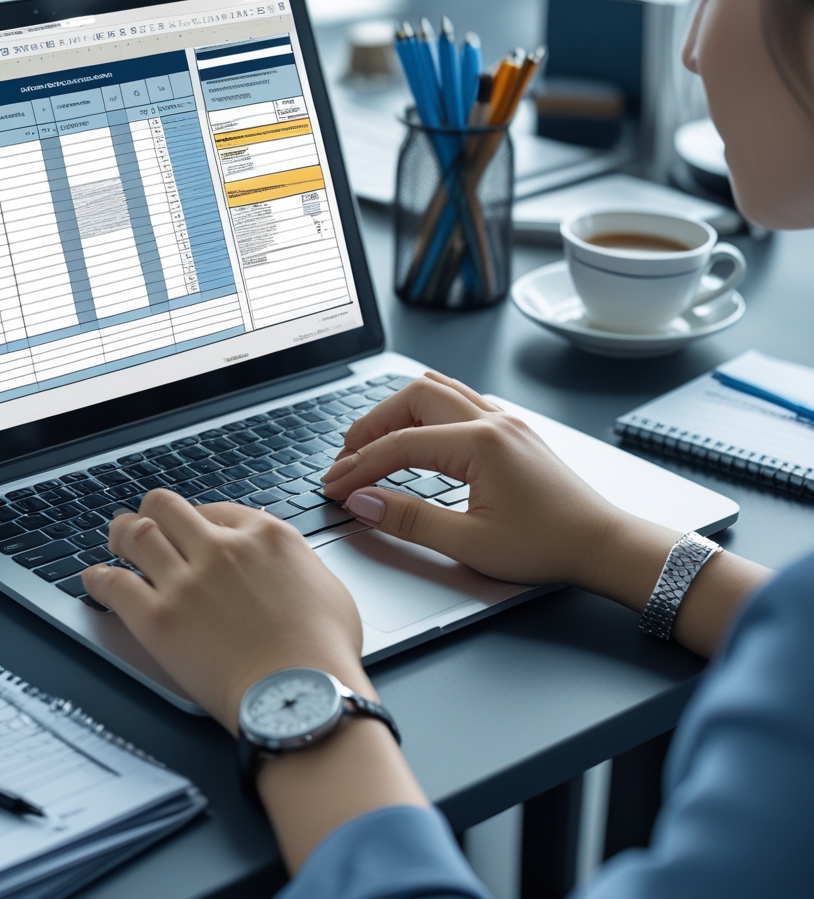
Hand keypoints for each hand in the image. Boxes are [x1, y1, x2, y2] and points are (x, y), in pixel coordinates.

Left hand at [83, 490, 429, 874]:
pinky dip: (99, 578)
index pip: (217, 509)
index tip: (191, 529)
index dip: (198, 518)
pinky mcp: (159, 618)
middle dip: (152, 513)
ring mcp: (188, 580)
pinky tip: (94, 579)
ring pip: (137, 534)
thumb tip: (288, 570)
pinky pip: (115, 584)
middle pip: (168, 507)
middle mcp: (222, 548)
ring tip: (115, 539)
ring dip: (121, 533)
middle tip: (144, 523)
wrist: (302, 695)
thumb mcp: (330, 589)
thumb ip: (299, 569)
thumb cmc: (325, 654)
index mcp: (265, 536)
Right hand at [321, 372, 770, 656]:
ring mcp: (503, 420)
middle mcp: (491, 420)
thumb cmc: (548, 547)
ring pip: (434, 390)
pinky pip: (457, 398)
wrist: (604, 545)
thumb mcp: (470, 544)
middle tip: (347, 461)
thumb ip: (409, 520)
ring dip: (396, 412)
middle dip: (370, 427)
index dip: (359, 466)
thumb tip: (362, 501)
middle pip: (410, 399)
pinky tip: (414, 432)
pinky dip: (424, 410)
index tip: (334, 487)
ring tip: (371, 443)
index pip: (399, 445)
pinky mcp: (510, 429)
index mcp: (480, 444)